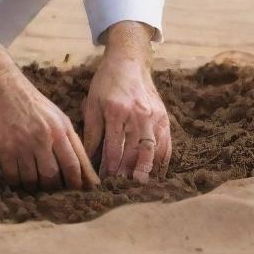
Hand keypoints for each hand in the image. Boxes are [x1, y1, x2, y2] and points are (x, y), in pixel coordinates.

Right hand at [0, 72, 99, 191]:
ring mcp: (23, 144)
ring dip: (35, 187)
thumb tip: (84, 171)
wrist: (5, 87)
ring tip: (35, 184)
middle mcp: (44, 138)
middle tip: (53, 191)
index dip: (77, 184)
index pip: (74, 165)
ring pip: (33, 180)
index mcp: (61, 130)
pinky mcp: (5, 149)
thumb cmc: (35, 104)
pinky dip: (17, 182)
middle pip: (53, 177)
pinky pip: (13, 177)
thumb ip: (72, 142)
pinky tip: (18, 179)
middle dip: (54, 188)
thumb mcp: (59, 117)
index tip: (79, 194)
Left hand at [82, 25, 171, 182]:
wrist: (129, 62)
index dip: (108, 169)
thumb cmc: (106, 83)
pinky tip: (154, 174)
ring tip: (137, 188)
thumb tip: (87, 158)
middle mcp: (138, 115)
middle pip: (134, 154)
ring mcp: (154, 117)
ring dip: (146, 173)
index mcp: (116, 111)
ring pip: (152, 153)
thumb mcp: (92, 102)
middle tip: (120, 191)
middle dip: (127, 176)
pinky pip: (166, 146)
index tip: (102, 184)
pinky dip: (161, 163)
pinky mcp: (164, 118)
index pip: (112, 149)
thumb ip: (92, 131)